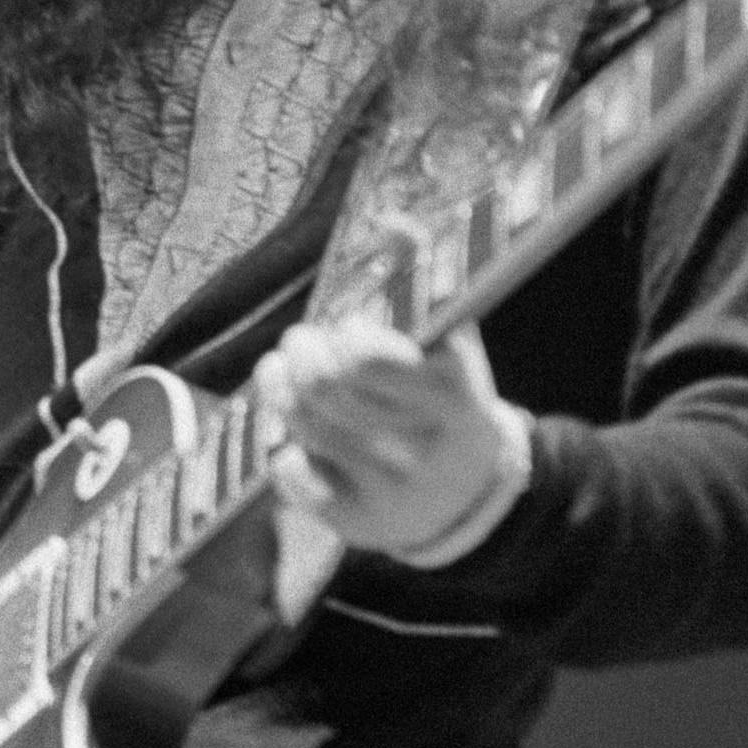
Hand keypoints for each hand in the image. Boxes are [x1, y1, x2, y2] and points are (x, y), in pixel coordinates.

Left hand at [254, 312, 528, 562]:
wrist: (467, 494)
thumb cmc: (440, 399)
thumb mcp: (448, 346)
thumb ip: (418, 285)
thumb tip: (393, 224)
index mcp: (454, 394)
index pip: (367, 357)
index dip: (344, 335)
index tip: (343, 327)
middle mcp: (426, 448)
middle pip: (325, 385)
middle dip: (301, 351)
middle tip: (299, 341)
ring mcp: (393, 491)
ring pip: (304, 424)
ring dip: (280, 389)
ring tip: (280, 371)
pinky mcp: (360, 523)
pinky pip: (292, 476)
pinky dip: (282, 450)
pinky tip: (290, 438)